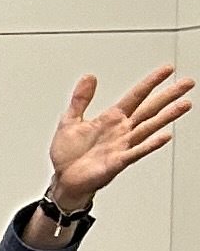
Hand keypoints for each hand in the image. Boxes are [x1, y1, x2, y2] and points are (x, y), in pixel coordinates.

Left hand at [46, 65, 190, 204]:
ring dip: (166, 117)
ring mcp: (122, 146)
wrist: (63, 180)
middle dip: (168, 95)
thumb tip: (89, 77)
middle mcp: (121, 130)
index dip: (151, 82)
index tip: (168, 70)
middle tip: (187, 83)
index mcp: (111, 119)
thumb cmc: (68, 154)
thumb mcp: (70, 121)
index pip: (136, 96)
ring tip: (184, 105)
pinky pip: (137, 152)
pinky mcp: (118, 162)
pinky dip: (150, 144)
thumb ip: (80, 99)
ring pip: (148, 128)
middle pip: (149, 109)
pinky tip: (165, 136)